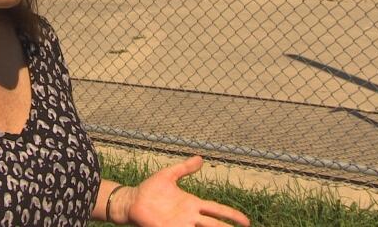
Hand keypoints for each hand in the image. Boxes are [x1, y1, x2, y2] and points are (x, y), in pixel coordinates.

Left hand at [114, 156, 249, 226]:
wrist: (131, 200)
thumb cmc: (149, 189)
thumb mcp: (169, 175)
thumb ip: (184, 168)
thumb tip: (200, 158)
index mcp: (192, 204)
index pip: (217, 210)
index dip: (231, 215)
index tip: (246, 221)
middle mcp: (189, 217)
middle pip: (214, 225)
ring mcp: (179, 225)